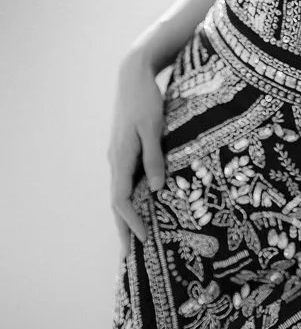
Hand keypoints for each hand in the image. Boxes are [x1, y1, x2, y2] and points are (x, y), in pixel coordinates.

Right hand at [107, 50, 165, 257]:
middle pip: (117, 201)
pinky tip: (141, 201)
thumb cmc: (145, 99)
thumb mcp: (153, 127)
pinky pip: (125, 178)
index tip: (143, 240)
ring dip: (126, 214)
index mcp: (121, 157)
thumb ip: (154, 157)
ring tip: (135, 234)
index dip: (130, 222)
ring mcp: (118, 153)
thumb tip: (157, 189)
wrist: (133, 74)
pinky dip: (130, 196)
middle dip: (123, 227)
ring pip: (120, 190)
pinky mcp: (124, 146)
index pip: (121, 200)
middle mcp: (115, 159)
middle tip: (131, 254)